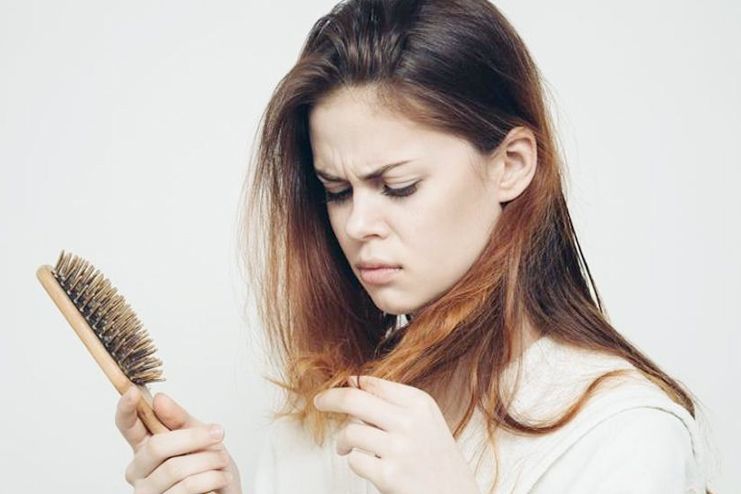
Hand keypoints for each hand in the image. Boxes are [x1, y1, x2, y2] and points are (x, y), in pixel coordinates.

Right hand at [115, 386, 241, 493]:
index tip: (133, 392)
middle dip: (194, 438)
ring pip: (174, 469)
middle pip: (156, 447)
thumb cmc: (211, 467)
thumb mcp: (201, 436)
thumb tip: (159, 399)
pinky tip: (220, 478)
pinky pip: (186, 487)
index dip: (126, 409)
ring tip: (221, 461)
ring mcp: (148, 492)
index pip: (127, 426)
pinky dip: (212, 478)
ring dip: (208, 461)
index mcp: (146, 447)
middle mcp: (140, 471)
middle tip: (217, 434)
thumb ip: (180, 419)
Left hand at [313, 375, 479, 493]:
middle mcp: (410, 421)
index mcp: (419, 403)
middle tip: (319, 402)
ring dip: (343, 441)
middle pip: (354, 400)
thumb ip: (394, 402)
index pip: (371, 383)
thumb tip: (353, 384)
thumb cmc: (436, 458)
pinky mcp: (389, 474)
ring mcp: (400, 448)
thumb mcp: (425, 419)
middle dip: (330, 399)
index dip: (346, 386)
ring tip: (347, 448)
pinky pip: (354, 460)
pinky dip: (355, 462)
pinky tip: (369, 466)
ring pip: (350, 431)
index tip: (333, 391)